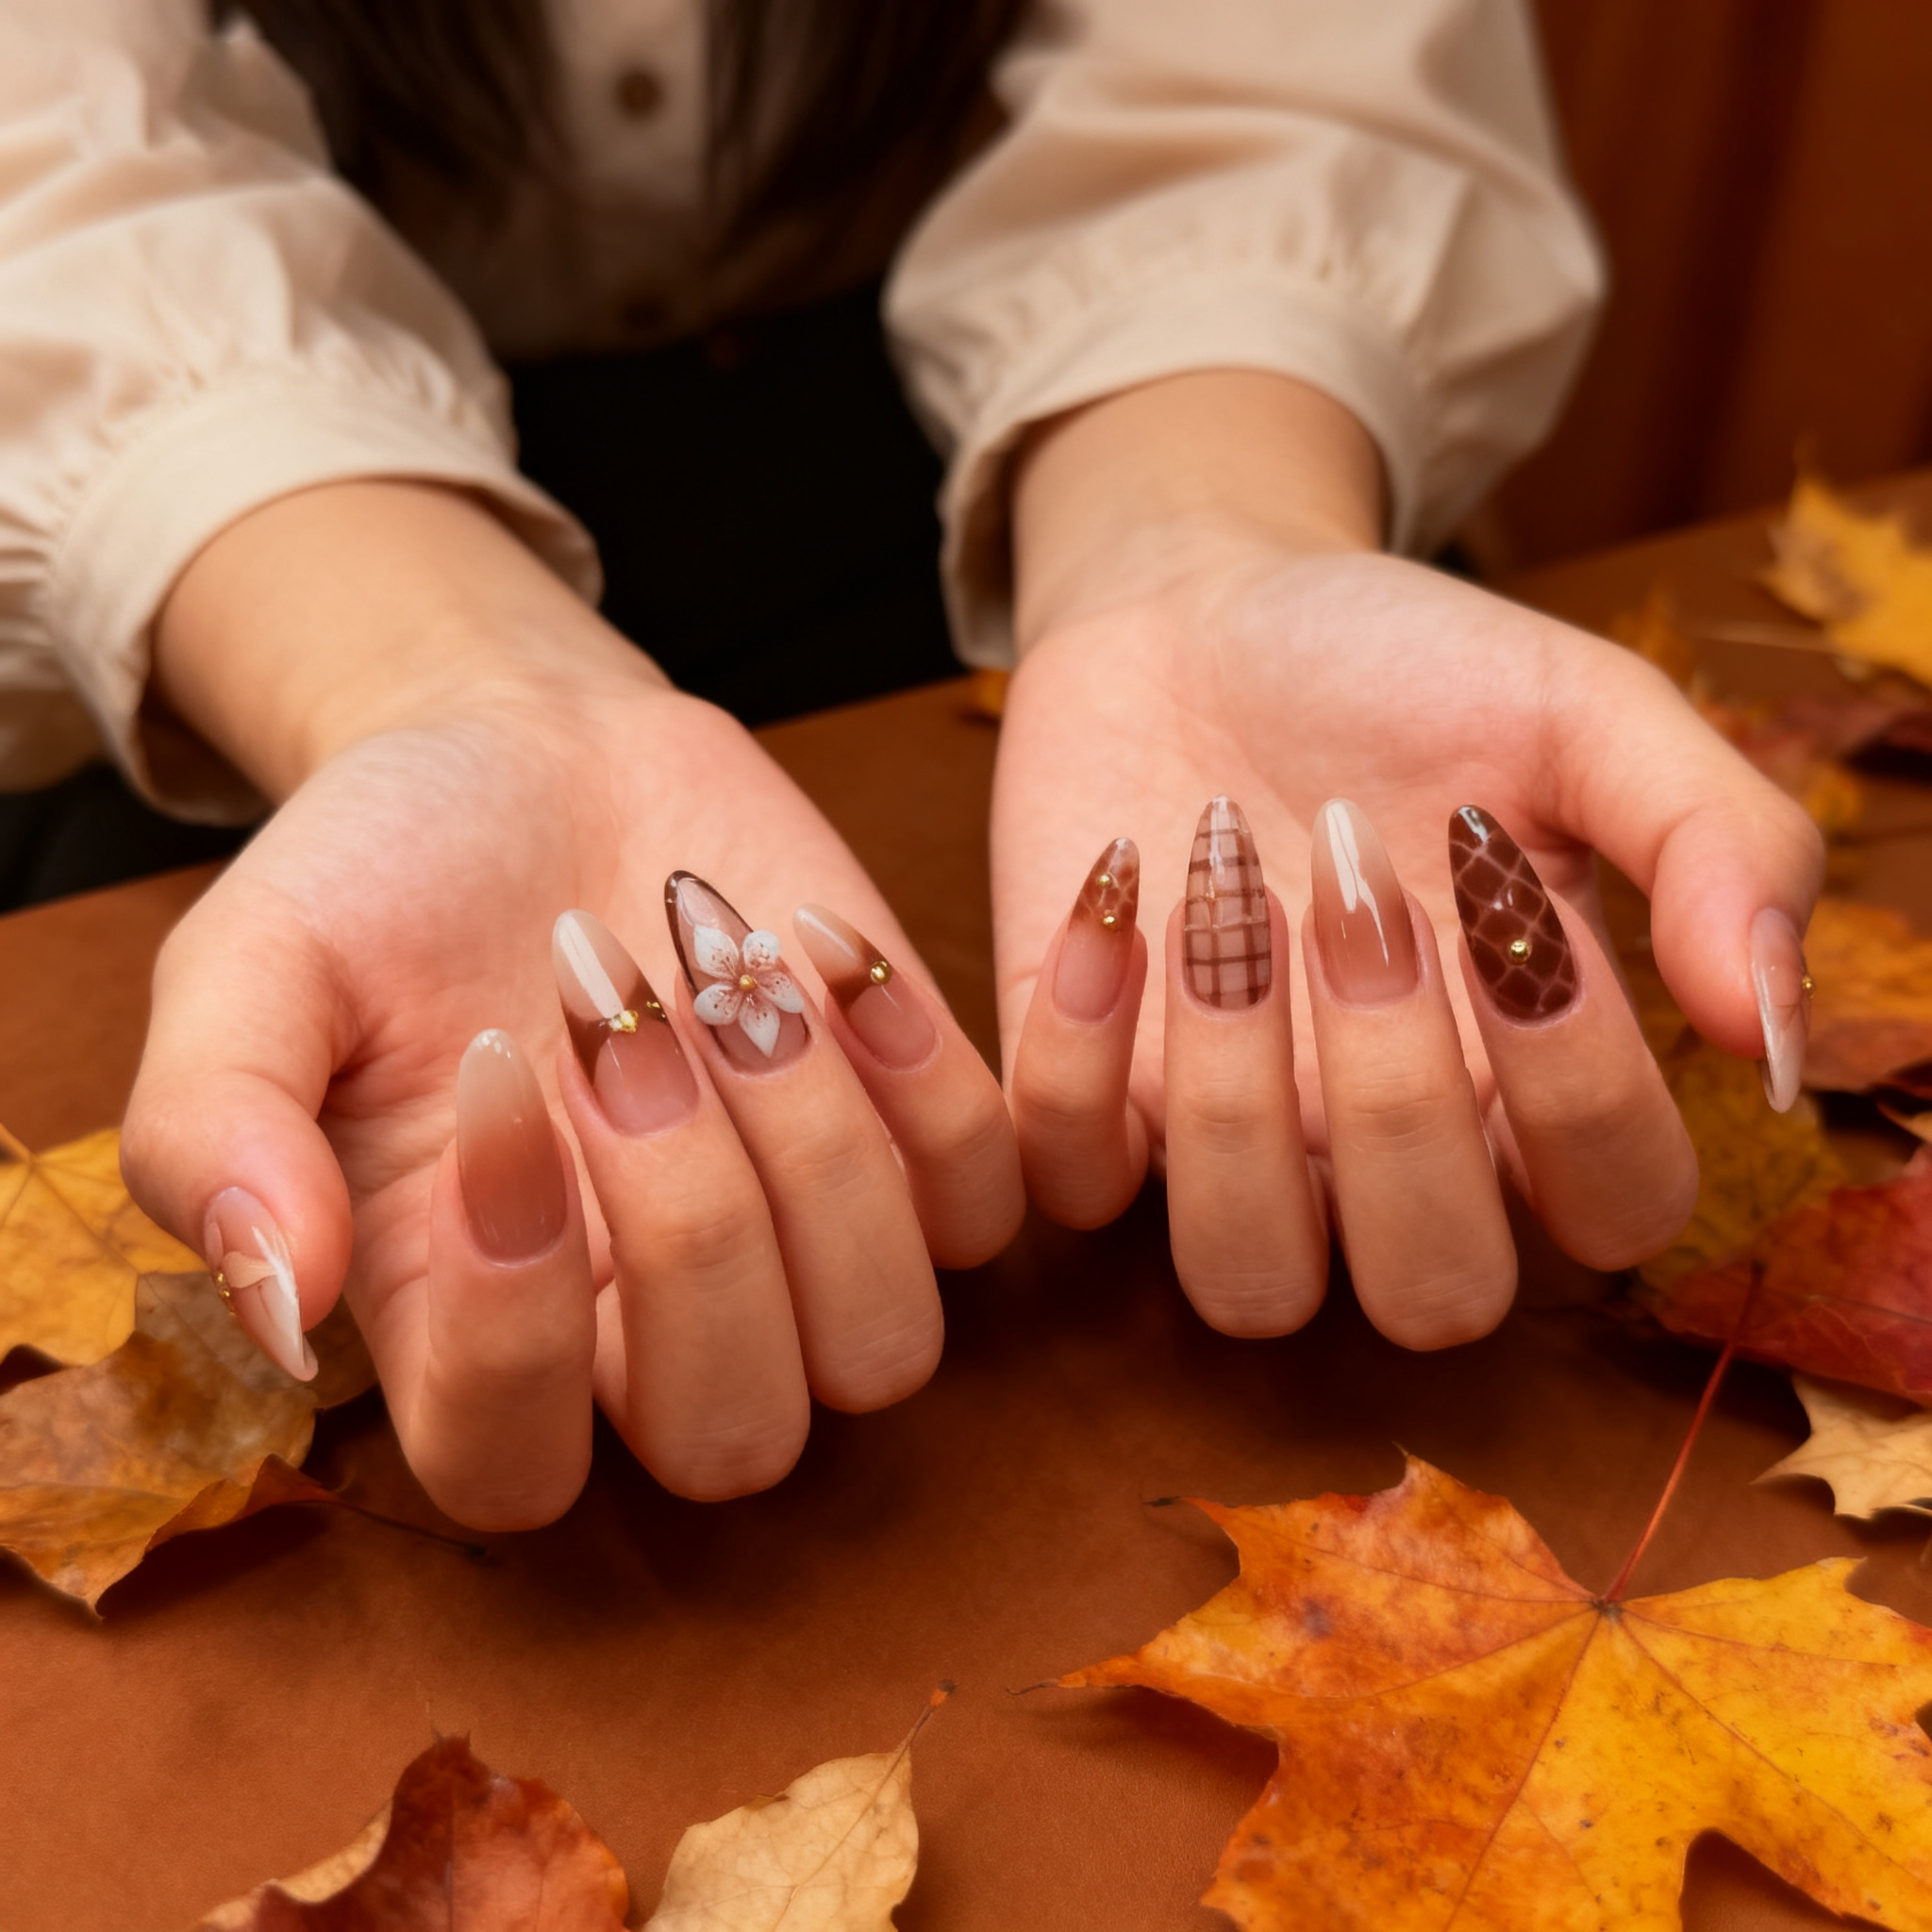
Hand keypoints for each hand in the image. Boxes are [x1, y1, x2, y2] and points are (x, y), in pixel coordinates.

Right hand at [120, 483, 1020, 1527]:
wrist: (531, 755)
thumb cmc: (379, 879)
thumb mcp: (247, 975)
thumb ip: (218, 1134)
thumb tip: (278, 1305)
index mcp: (467, 1327)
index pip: (512, 1468)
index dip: (513, 1324)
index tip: (486, 1074)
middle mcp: (643, 1331)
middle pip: (734, 1437)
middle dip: (690, 1222)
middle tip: (610, 1006)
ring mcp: (800, 1253)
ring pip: (886, 1347)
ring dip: (817, 1149)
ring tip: (719, 964)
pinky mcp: (914, 1152)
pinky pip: (989, 1207)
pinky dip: (927, 1077)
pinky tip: (823, 944)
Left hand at [997, 375, 1821, 1345]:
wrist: (1200, 609)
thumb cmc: (1402, 668)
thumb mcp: (1582, 710)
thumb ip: (1713, 838)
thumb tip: (1774, 1031)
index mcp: (1529, 1078)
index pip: (1615, 1212)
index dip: (1584, 1089)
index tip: (1509, 894)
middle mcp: (1385, 1153)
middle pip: (1433, 1296)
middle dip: (1401, 1104)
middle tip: (1357, 894)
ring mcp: (1226, 1145)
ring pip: (1245, 1283)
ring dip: (1234, 1098)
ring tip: (1223, 895)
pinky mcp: (1083, 1101)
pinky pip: (1066, 1179)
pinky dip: (1072, 1046)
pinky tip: (1114, 885)